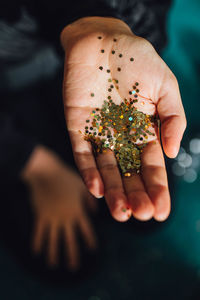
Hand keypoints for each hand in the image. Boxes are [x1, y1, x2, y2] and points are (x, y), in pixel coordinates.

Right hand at [21, 146, 96, 269]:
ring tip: (53, 265)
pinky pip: (39, 232)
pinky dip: (37, 242)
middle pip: (70, 239)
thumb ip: (89, 200)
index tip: (93, 250)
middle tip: (73, 267)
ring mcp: (52, 218)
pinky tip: (36, 252)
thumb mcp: (82, 186)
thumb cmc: (65, 177)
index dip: (90, 240)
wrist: (46, 172)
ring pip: (53, 239)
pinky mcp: (41, 216)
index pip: (86, 229)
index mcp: (78, 211)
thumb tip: (95, 213)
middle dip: (72, 254)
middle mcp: (66, 218)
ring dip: (53, 253)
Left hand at [60, 17, 185, 221]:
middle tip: (141, 215)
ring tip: (121, 214)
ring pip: (106, 168)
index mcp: (143, 130)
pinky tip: (97, 190)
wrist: (104, 39)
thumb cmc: (138, 60)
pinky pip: (82, 152)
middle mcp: (121, 136)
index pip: (151, 165)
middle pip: (129, 172)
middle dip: (135, 195)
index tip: (162, 211)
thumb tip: (171, 152)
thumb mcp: (166, 87)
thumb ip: (172, 120)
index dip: (157, 188)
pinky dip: (88, 171)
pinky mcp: (78, 126)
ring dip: (113, 191)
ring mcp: (99, 133)